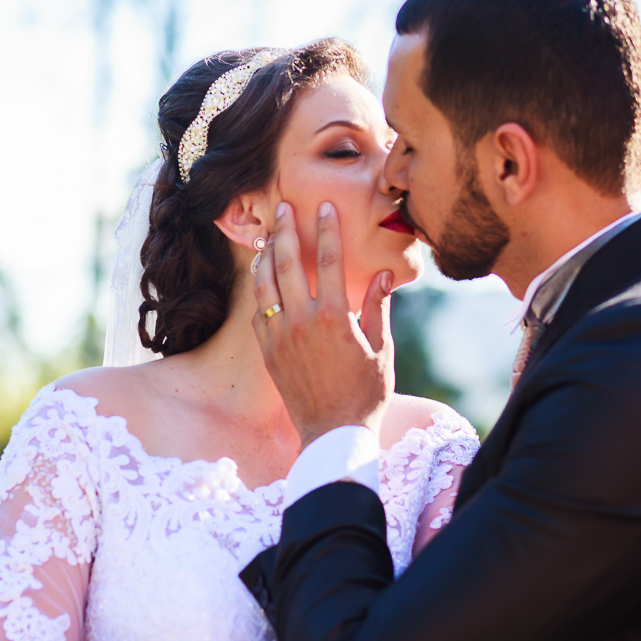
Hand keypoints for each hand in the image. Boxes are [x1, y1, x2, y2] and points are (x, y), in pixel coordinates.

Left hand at [253, 201, 394, 448]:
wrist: (333, 433)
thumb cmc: (365, 395)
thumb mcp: (381, 349)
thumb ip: (378, 308)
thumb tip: (383, 275)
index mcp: (334, 317)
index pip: (329, 261)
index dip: (326, 230)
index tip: (323, 207)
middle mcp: (302, 322)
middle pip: (288, 264)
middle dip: (285, 231)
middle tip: (282, 208)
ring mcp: (280, 337)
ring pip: (265, 286)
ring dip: (266, 257)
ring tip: (268, 236)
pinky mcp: (268, 352)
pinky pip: (258, 313)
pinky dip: (260, 291)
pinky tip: (263, 278)